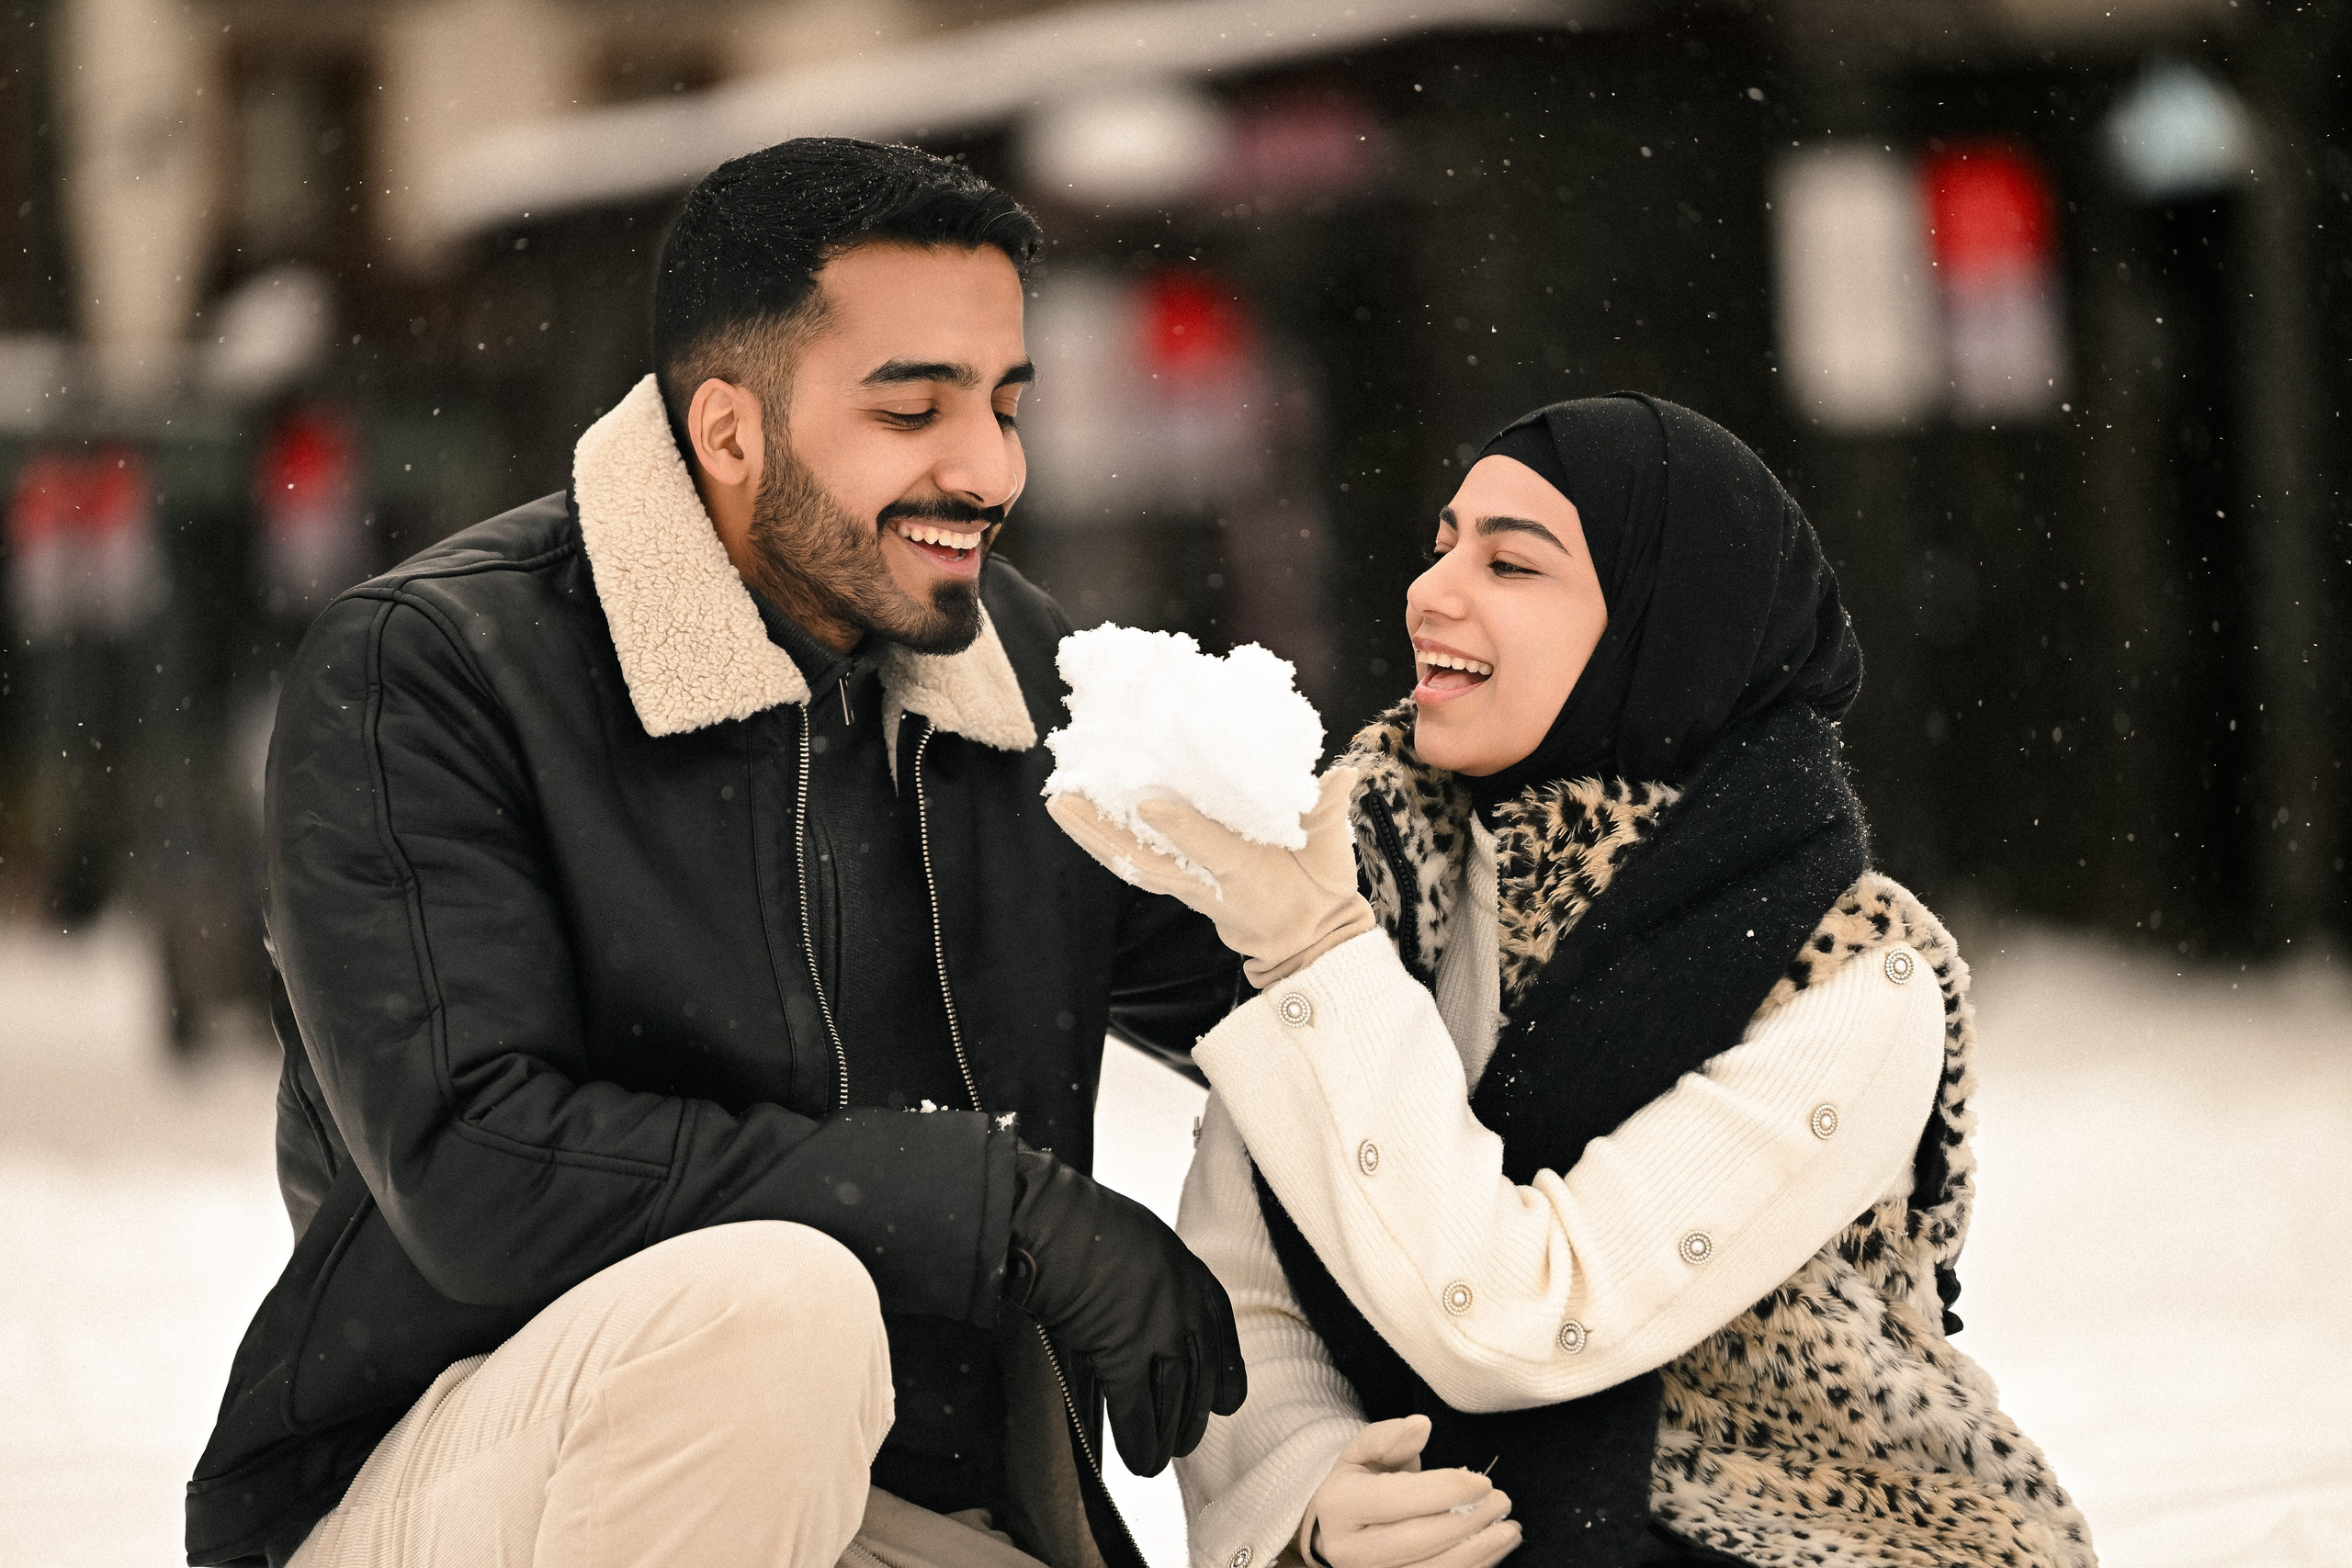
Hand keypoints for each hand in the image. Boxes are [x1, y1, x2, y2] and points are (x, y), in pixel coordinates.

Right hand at [1005, 1145, 1244, 1475]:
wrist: (1054, 1221)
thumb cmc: (1082, 1223)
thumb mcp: (1139, 1240)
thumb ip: (1151, 1279)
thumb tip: (1141, 1307)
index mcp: (1191, 1274)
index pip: (1222, 1335)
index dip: (1226, 1373)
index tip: (1227, 1401)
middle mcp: (1185, 1306)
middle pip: (1202, 1376)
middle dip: (1194, 1415)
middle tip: (1186, 1441)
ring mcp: (1158, 1332)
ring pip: (1174, 1400)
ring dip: (1167, 1435)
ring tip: (1159, 1458)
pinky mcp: (1124, 1354)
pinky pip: (1137, 1409)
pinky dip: (1138, 1439)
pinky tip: (1139, 1461)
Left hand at [1047, 767, 1374, 986]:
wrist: (1307, 937)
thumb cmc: (1319, 888)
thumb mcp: (1332, 854)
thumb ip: (1329, 813)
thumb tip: (1343, 773)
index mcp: (1245, 871)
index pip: (1211, 849)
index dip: (1182, 828)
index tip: (1149, 804)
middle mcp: (1206, 881)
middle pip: (1146, 860)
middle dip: (1102, 832)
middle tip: (1062, 796)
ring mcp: (1187, 884)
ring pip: (1131, 863)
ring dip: (1092, 835)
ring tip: (1058, 800)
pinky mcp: (1179, 882)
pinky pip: (1135, 865)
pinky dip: (1105, 844)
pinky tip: (1080, 818)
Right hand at [1301, 1416, 1519, 1567]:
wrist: (1339, 1529)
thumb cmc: (1358, 1483)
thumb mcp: (1363, 1452)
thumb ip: (1390, 1437)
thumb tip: (1421, 1426)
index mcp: (1339, 1506)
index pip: (1398, 1498)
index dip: (1445, 1490)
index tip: (1483, 1481)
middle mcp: (1350, 1550)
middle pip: (1418, 1539)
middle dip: (1468, 1521)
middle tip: (1502, 1501)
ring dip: (1480, 1550)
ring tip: (1509, 1529)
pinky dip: (1474, 1566)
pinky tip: (1494, 1548)